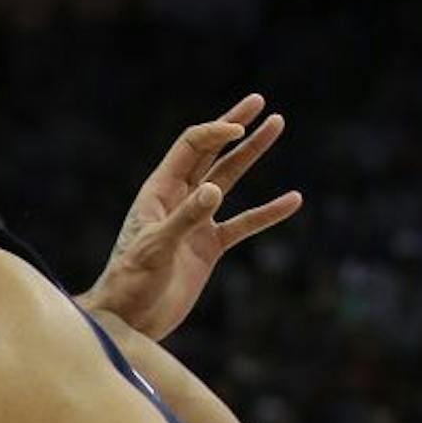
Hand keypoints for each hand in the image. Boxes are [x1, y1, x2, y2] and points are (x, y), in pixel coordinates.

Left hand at [79, 93, 302, 343]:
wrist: (129, 320)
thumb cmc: (130, 283)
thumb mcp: (155, 249)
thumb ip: (185, 218)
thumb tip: (215, 190)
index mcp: (159, 191)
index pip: (191, 147)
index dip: (215, 133)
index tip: (240, 128)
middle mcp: (178, 200)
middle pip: (210, 153)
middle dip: (234, 127)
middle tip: (260, 102)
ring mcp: (195, 222)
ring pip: (229, 179)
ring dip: (252, 154)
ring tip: (277, 124)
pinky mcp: (208, 248)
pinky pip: (243, 224)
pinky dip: (267, 213)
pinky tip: (293, 200)